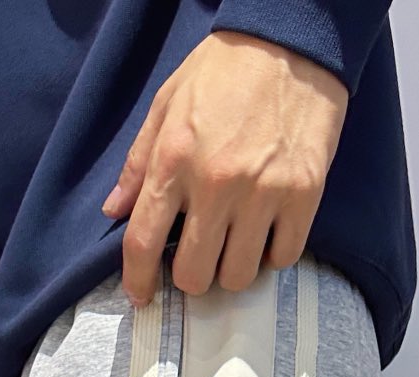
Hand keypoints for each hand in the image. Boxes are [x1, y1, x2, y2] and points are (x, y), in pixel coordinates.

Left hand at [101, 28, 347, 306]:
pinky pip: (282, 258)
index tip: (142, 295)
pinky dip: (271, 254)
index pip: (144, 243)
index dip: (138, 280)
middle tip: (198, 258)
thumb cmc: (225, 70)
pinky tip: (266, 232)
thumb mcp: (166, 104)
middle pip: (194, 275)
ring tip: (234, 244)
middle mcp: (216, 183)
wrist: (290, 40)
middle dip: (191, 276)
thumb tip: (114, 210)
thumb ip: (138, 163)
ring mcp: (262, 192)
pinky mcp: (303, 194)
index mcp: (174, 160)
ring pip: (238, 276)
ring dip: (231, 269)